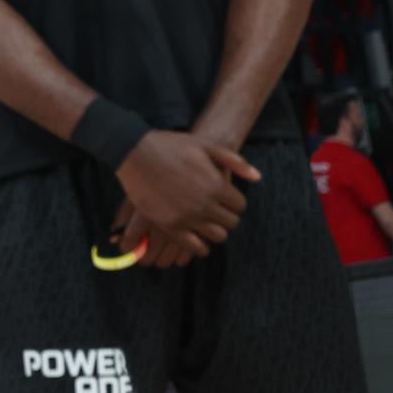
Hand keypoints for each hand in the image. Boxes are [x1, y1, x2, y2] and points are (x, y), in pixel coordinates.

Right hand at [111, 130, 259, 265]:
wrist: (135, 152)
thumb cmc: (170, 146)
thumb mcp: (205, 146)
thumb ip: (234, 161)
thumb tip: (257, 177)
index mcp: (216, 185)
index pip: (240, 205)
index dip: (235, 202)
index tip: (226, 199)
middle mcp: (205, 204)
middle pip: (231, 222)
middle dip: (227, 216)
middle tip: (217, 210)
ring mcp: (187, 216)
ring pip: (217, 236)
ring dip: (215, 230)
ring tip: (207, 222)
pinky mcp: (169, 225)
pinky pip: (194, 246)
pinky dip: (200, 247)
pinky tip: (198, 239)